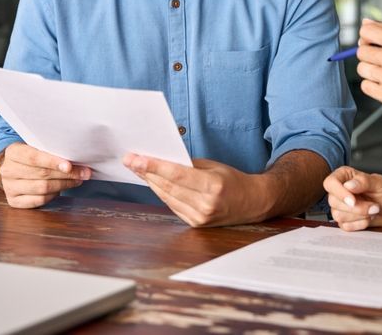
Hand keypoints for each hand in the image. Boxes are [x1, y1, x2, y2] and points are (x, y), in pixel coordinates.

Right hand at [0, 142, 90, 208]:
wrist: (14, 168)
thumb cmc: (31, 156)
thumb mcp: (37, 148)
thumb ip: (52, 152)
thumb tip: (78, 160)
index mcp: (12, 152)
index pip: (33, 157)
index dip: (52, 162)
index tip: (69, 166)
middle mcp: (7, 170)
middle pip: (41, 174)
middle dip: (66, 174)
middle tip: (84, 173)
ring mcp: (9, 187)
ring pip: (42, 188)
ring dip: (63, 185)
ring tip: (76, 180)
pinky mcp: (14, 201)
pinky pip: (39, 200)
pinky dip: (53, 195)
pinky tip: (61, 189)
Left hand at [123, 153, 268, 226]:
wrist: (252, 203)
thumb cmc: (233, 180)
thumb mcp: (214, 166)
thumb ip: (189, 165)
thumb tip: (162, 161)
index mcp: (213, 186)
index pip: (176, 174)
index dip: (153, 166)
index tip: (136, 158)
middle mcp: (205, 204)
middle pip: (168, 186)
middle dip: (146, 172)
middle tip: (130, 160)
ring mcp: (200, 217)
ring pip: (166, 197)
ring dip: (150, 182)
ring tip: (137, 169)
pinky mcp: (195, 224)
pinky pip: (172, 205)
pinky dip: (161, 193)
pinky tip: (152, 182)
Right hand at [323, 166, 381, 230]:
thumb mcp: (379, 183)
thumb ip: (364, 181)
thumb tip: (348, 185)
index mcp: (344, 176)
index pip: (330, 183)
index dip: (339, 193)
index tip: (353, 201)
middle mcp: (339, 191)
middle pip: (334, 202)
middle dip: (356, 208)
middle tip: (374, 206)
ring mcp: (339, 207)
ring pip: (338, 215)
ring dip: (359, 216)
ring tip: (373, 210)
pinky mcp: (344, 221)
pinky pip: (345, 226)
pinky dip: (359, 224)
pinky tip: (368, 218)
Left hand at [356, 19, 381, 153]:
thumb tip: (366, 23)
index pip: (366, 32)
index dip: (366, 36)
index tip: (370, 42)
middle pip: (361, 51)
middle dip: (369, 55)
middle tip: (380, 60)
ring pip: (361, 69)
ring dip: (370, 70)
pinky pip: (365, 86)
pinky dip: (372, 85)